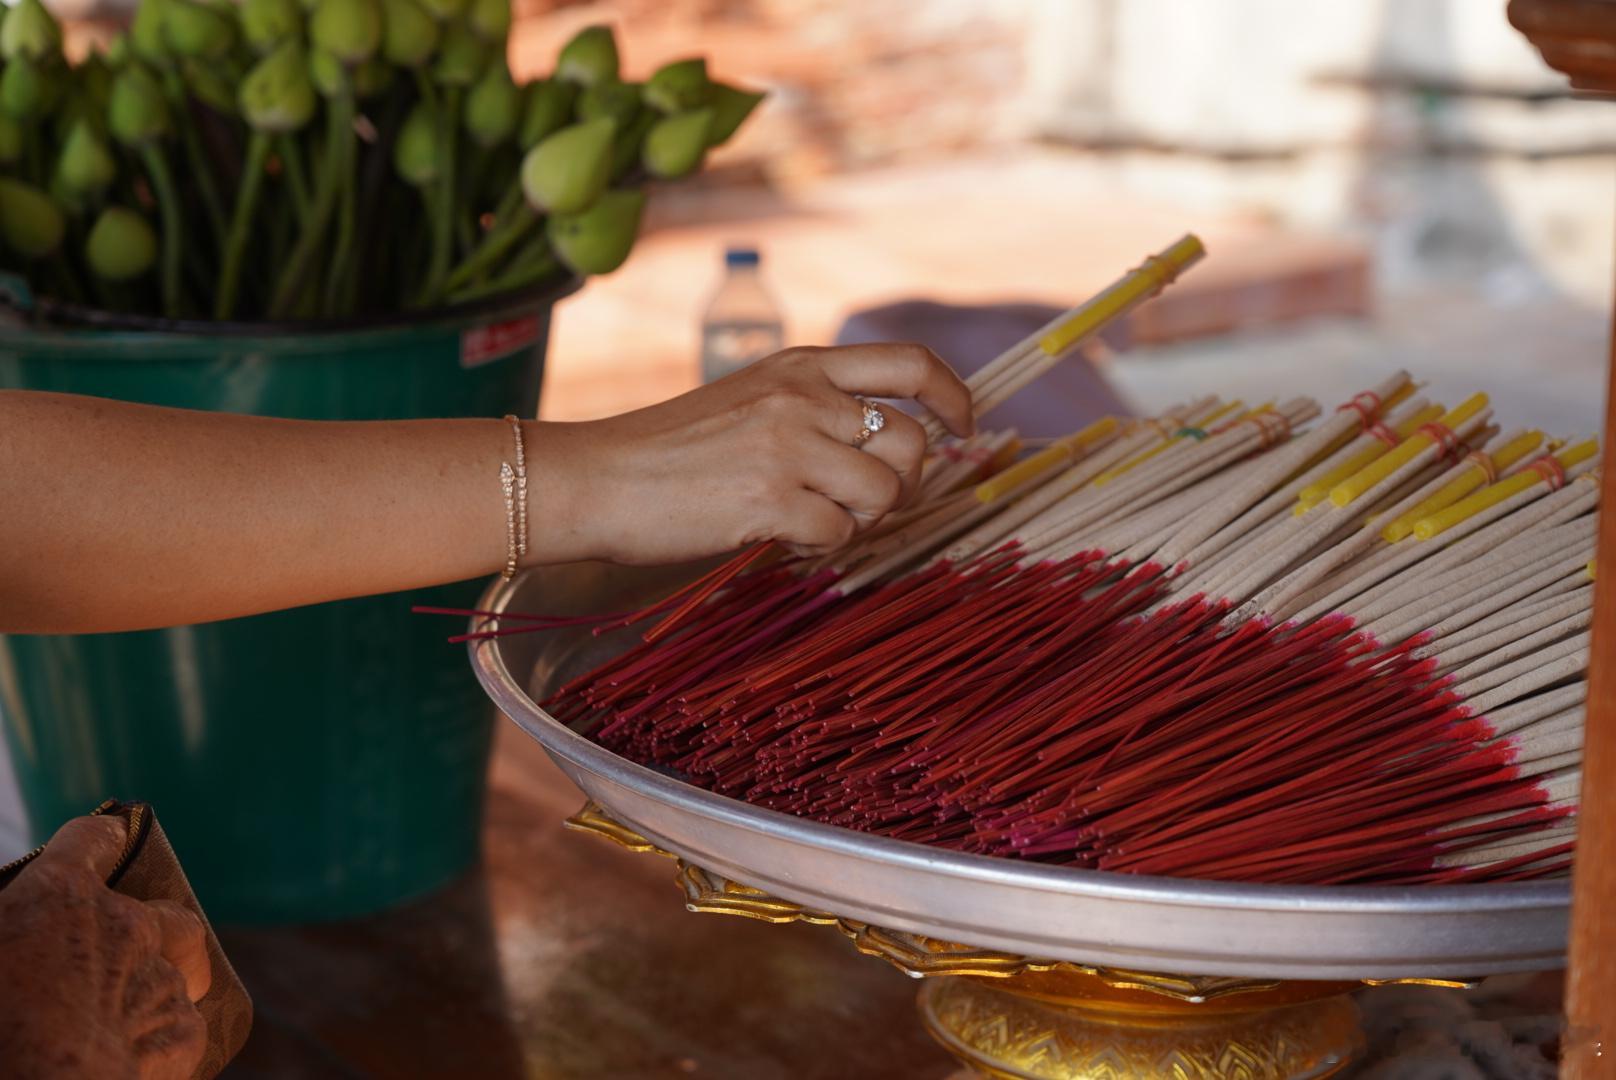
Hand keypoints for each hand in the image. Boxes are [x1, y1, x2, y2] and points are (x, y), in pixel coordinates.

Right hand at [0, 816, 210, 1079]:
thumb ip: (10, 922)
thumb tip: (18, 933)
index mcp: (61, 896)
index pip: (90, 840)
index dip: (101, 838)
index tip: (109, 838)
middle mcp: (124, 925)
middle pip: (162, 910)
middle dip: (156, 928)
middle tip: (137, 952)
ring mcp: (162, 978)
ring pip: (182, 968)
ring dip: (161, 985)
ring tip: (139, 1009)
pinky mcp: (183, 1033)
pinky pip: (184, 1025)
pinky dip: (165, 1038)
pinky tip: (141, 1055)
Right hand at [545, 343, 973, 563]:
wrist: (594, 479)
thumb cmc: (666, 451)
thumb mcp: (747, 400)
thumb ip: (813, 411)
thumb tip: (888, 452)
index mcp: (800, 366)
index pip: (910, 363)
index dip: (953, 397)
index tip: (964, 427)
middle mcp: (802, 397)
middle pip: (911, 443)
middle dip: (902, 486)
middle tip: (863, 506)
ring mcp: (787, 446)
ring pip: (883, 493)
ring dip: (859, 521)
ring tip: (809, 522)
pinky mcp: (770, 499)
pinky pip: (839, 534)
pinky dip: (818, 547)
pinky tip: (778, 537)